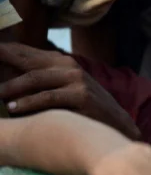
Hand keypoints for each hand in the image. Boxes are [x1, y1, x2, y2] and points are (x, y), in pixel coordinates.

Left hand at [0, 43, 138, 139]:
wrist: (115, 123)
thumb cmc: (80, 109)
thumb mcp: (59, 88)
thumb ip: (34, 81)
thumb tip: (2, 84)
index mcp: (59, 61)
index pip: (22, 51)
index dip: (2, 51)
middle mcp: (68, 66)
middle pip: (25, 60)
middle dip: (1, 61)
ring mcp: (77, 79)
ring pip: (34, 78)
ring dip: (10, 87)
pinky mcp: (82, 96)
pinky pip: (48, 97)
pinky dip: (27, 103)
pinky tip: (12, 109)